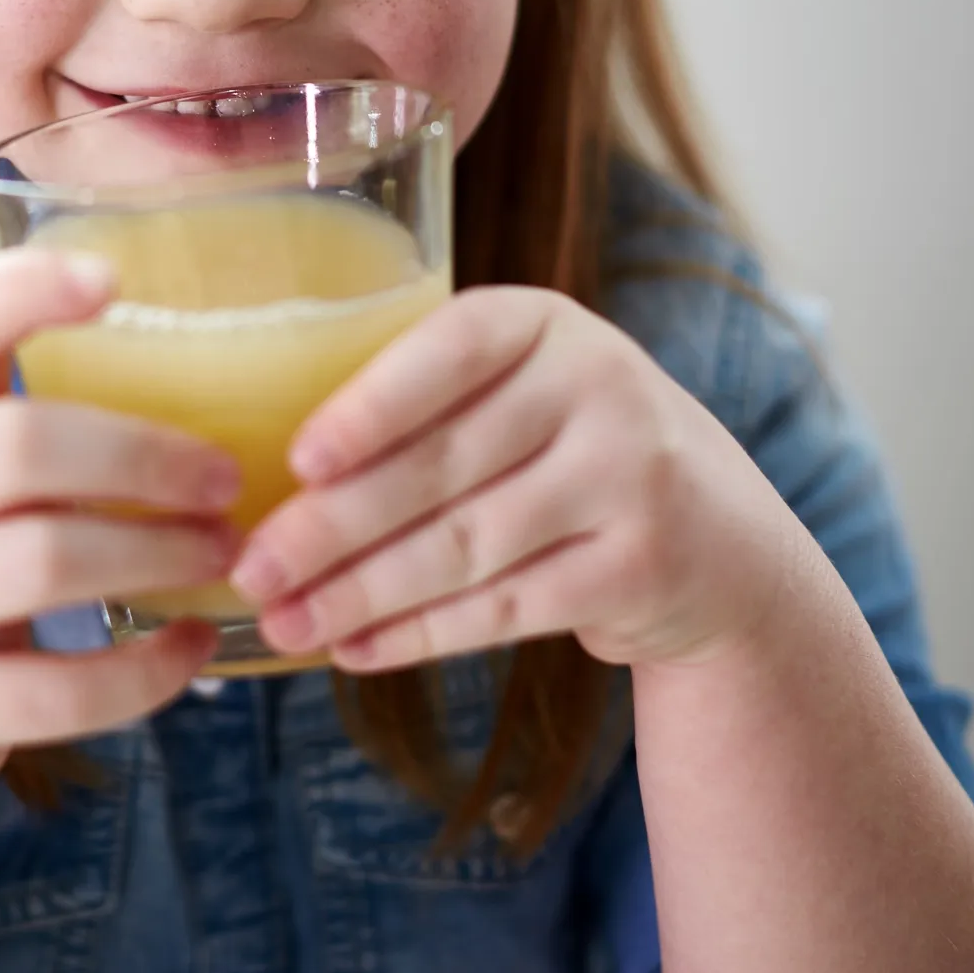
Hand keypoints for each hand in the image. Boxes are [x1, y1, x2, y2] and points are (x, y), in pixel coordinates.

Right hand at [0, 248, 237, 807]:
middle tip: (227, 479)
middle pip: (18, 445)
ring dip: (158, 556)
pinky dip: (146, 674)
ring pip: (44, 562)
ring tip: (223, 555)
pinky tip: (194, 646)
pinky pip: (58, 691)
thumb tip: (220, 370)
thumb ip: (37, 423)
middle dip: (143, 457)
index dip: (24, 290)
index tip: (113, 278)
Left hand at [228, 286, 801, 673]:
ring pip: (467, 546)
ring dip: (363, 592)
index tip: (297, 460)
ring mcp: (631, 478)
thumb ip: (427, 404)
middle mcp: (600, 387)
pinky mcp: (639, 567)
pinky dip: (421, 634)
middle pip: (443, 463)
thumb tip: (270, 478)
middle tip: (253, 568)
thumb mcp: (521, 393)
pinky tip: (354, 647)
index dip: (372, 405)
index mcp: (546, 325)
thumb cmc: (565, 451)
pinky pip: (506, 609)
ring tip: (285, 622)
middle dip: (333, 525)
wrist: (721, 541)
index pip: (451, 351)